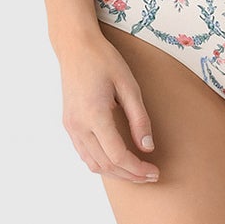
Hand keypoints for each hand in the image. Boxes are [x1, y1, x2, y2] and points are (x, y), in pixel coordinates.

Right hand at [59, 33, 159, 182]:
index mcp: (95, 115)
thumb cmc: (104, 61)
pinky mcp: (69, 124)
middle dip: (130, 175)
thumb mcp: (129, 86)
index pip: (117, 156)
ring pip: (93, 164)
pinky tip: (118, 162)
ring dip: (116, 173)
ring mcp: (71, 126)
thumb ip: (139, 118)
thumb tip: (148, 147)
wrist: (75, 47)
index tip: (155, 171)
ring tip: (137, 173)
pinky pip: (84, 154)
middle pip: (105, 165)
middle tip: (151, 176)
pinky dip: (102, 164)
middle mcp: (78, 125)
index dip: (138, 169)